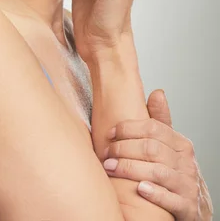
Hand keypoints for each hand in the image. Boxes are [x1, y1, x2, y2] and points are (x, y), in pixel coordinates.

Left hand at [102, 90, 213, 219]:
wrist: (193, 203)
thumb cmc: (174, 170)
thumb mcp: (169, 145)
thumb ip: (161, 121)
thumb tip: (157, 92)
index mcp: (180, 143)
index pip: (153, 128)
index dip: (128, 128)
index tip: (109, 133)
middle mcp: (186, 162)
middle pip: (151, 149)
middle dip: (124, 149)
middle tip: (105, 153)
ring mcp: (187, 184)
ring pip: (158, 172)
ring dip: (130, 169)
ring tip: (111, 168)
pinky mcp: (187, 205)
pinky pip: (170, 198)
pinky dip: (155, 193)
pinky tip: (139, 189)